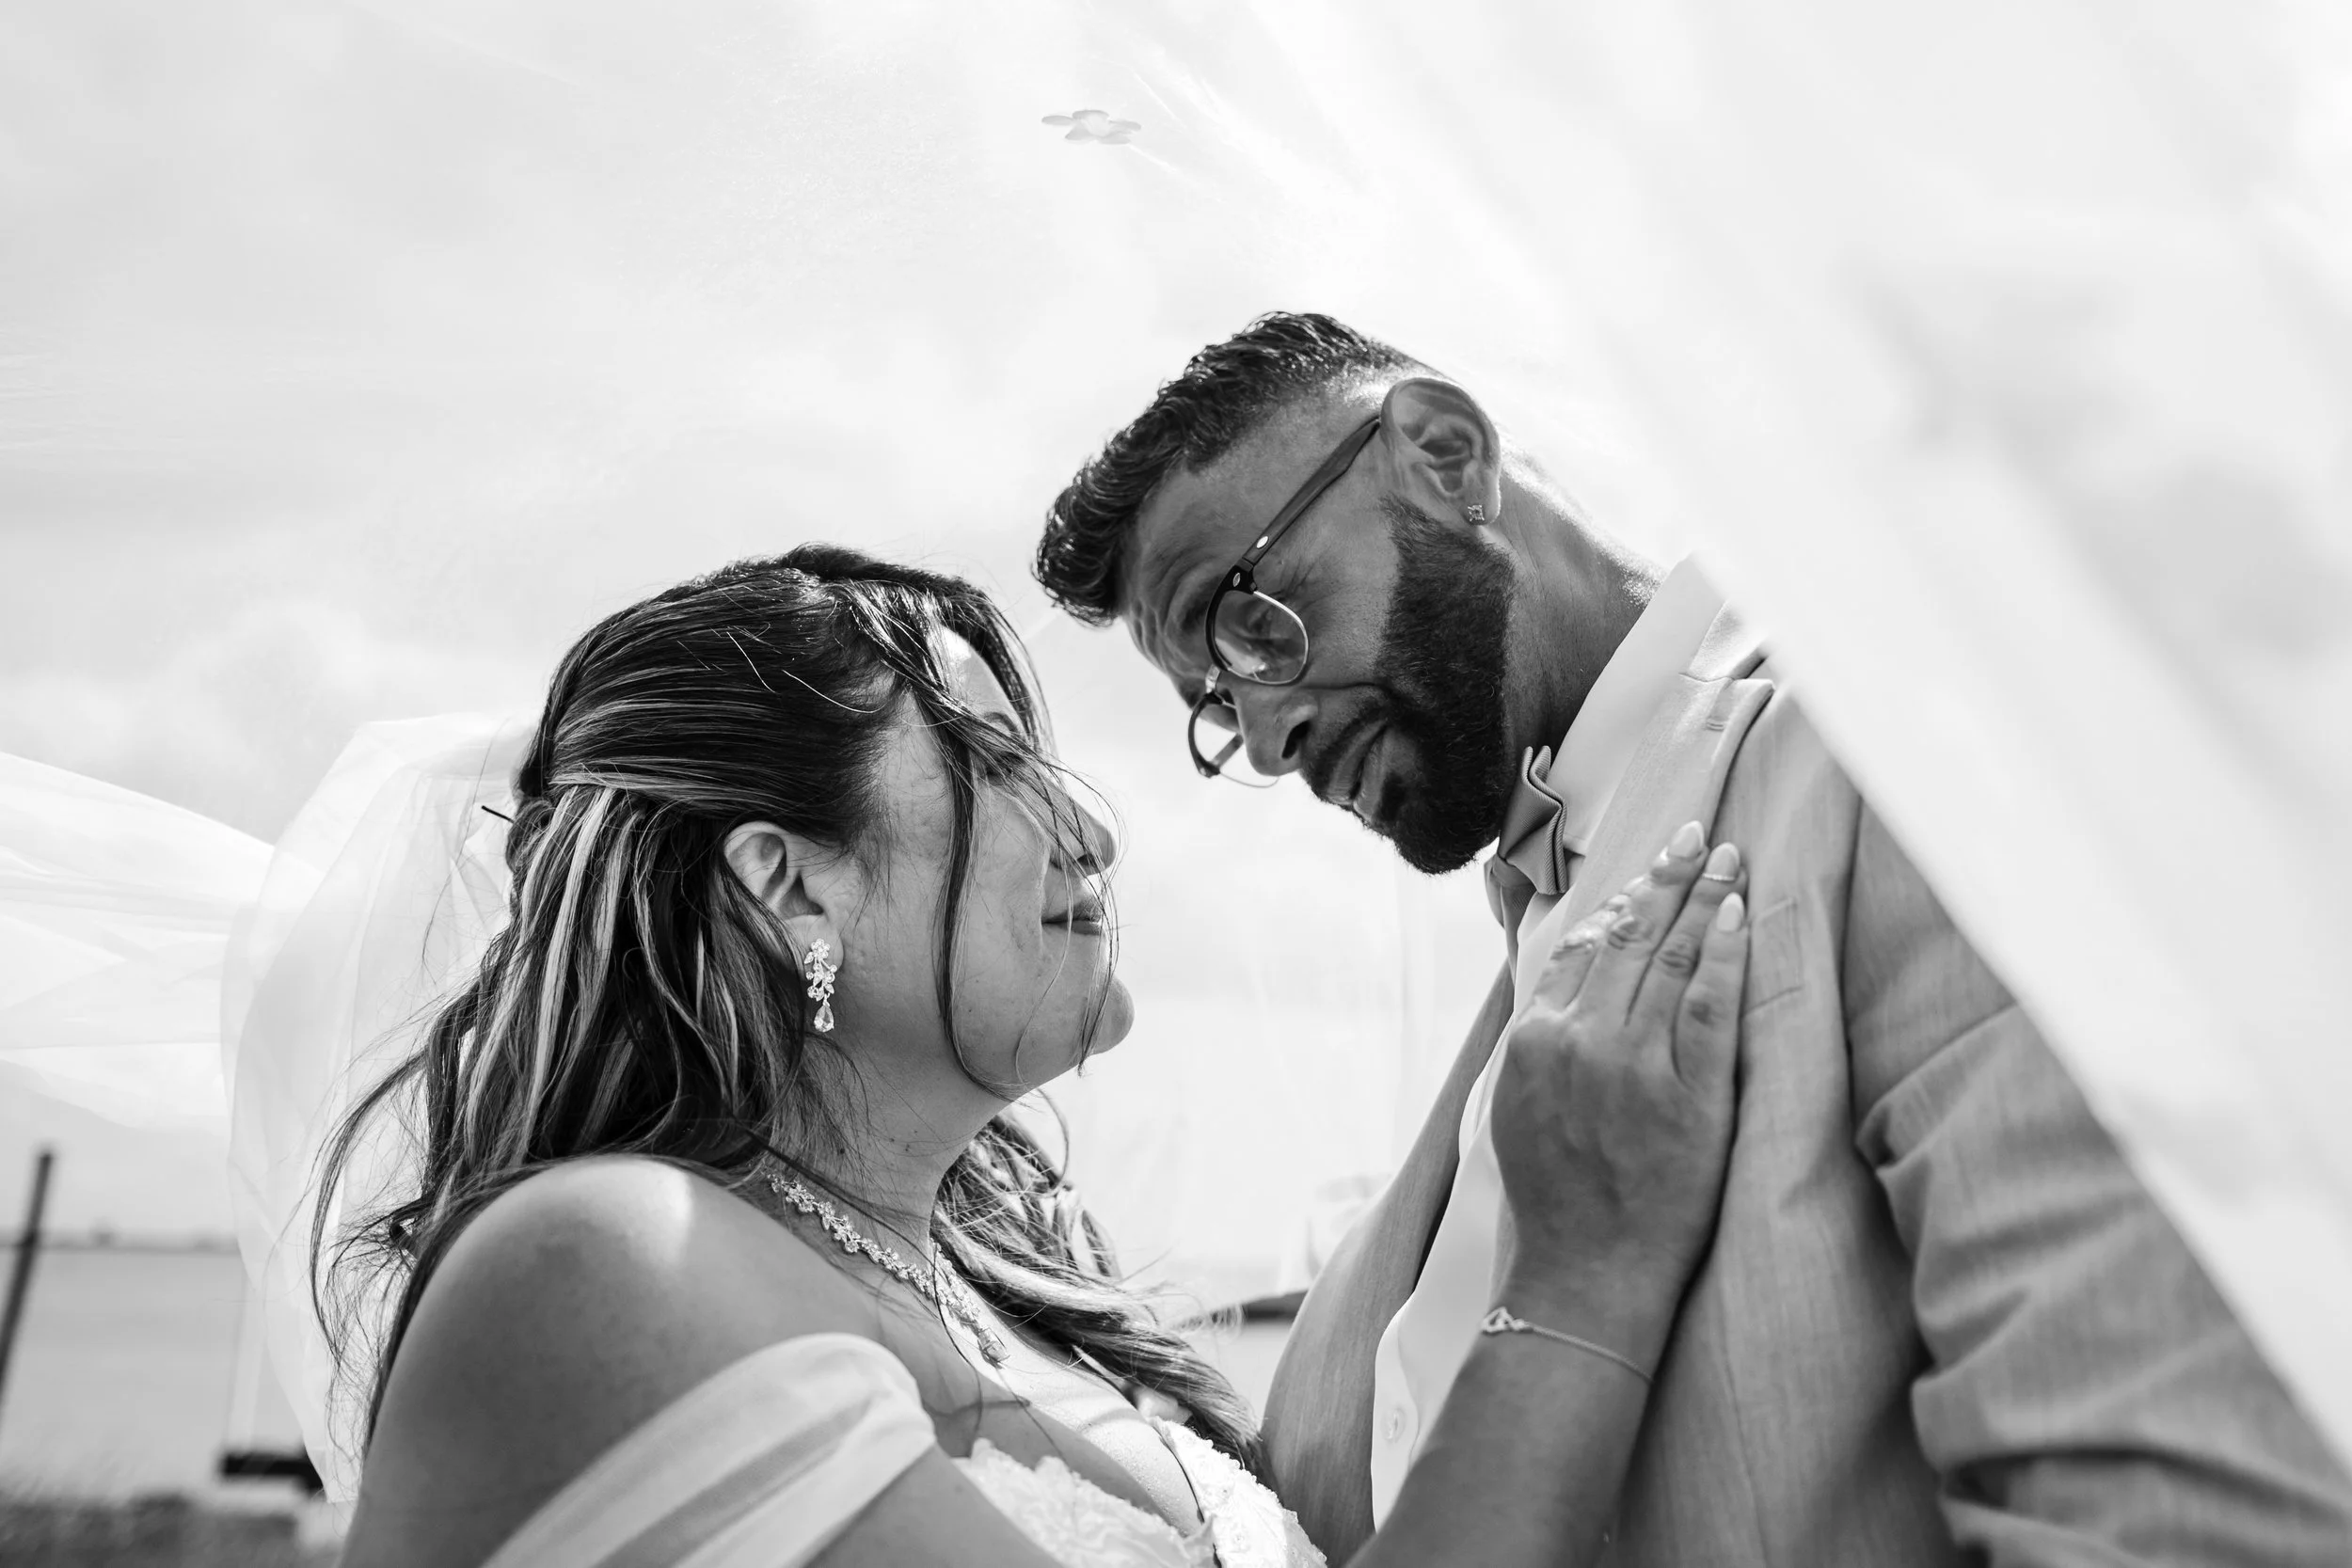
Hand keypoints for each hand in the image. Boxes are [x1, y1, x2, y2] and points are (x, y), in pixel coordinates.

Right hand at [1489, 822, 1748, 1349]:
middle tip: (1695, 837)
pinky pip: (1709, 1006)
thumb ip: (1540, 1036)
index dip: (1619, 902)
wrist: (1585, 1274)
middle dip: (1665, 879)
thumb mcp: (1519, 1105)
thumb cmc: (1554, 1198)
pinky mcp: (1688, 1095)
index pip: (1581, 948)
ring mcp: (1634, 1066)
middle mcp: (1579, 1042)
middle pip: (1627, 938)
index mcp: (1534, 1041)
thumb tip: (1563, 982)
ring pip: (1669, 960)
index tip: (1647, 872)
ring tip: (1726, 860)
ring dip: (1700, 900)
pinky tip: (1736, 915)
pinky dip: (1722, 954)